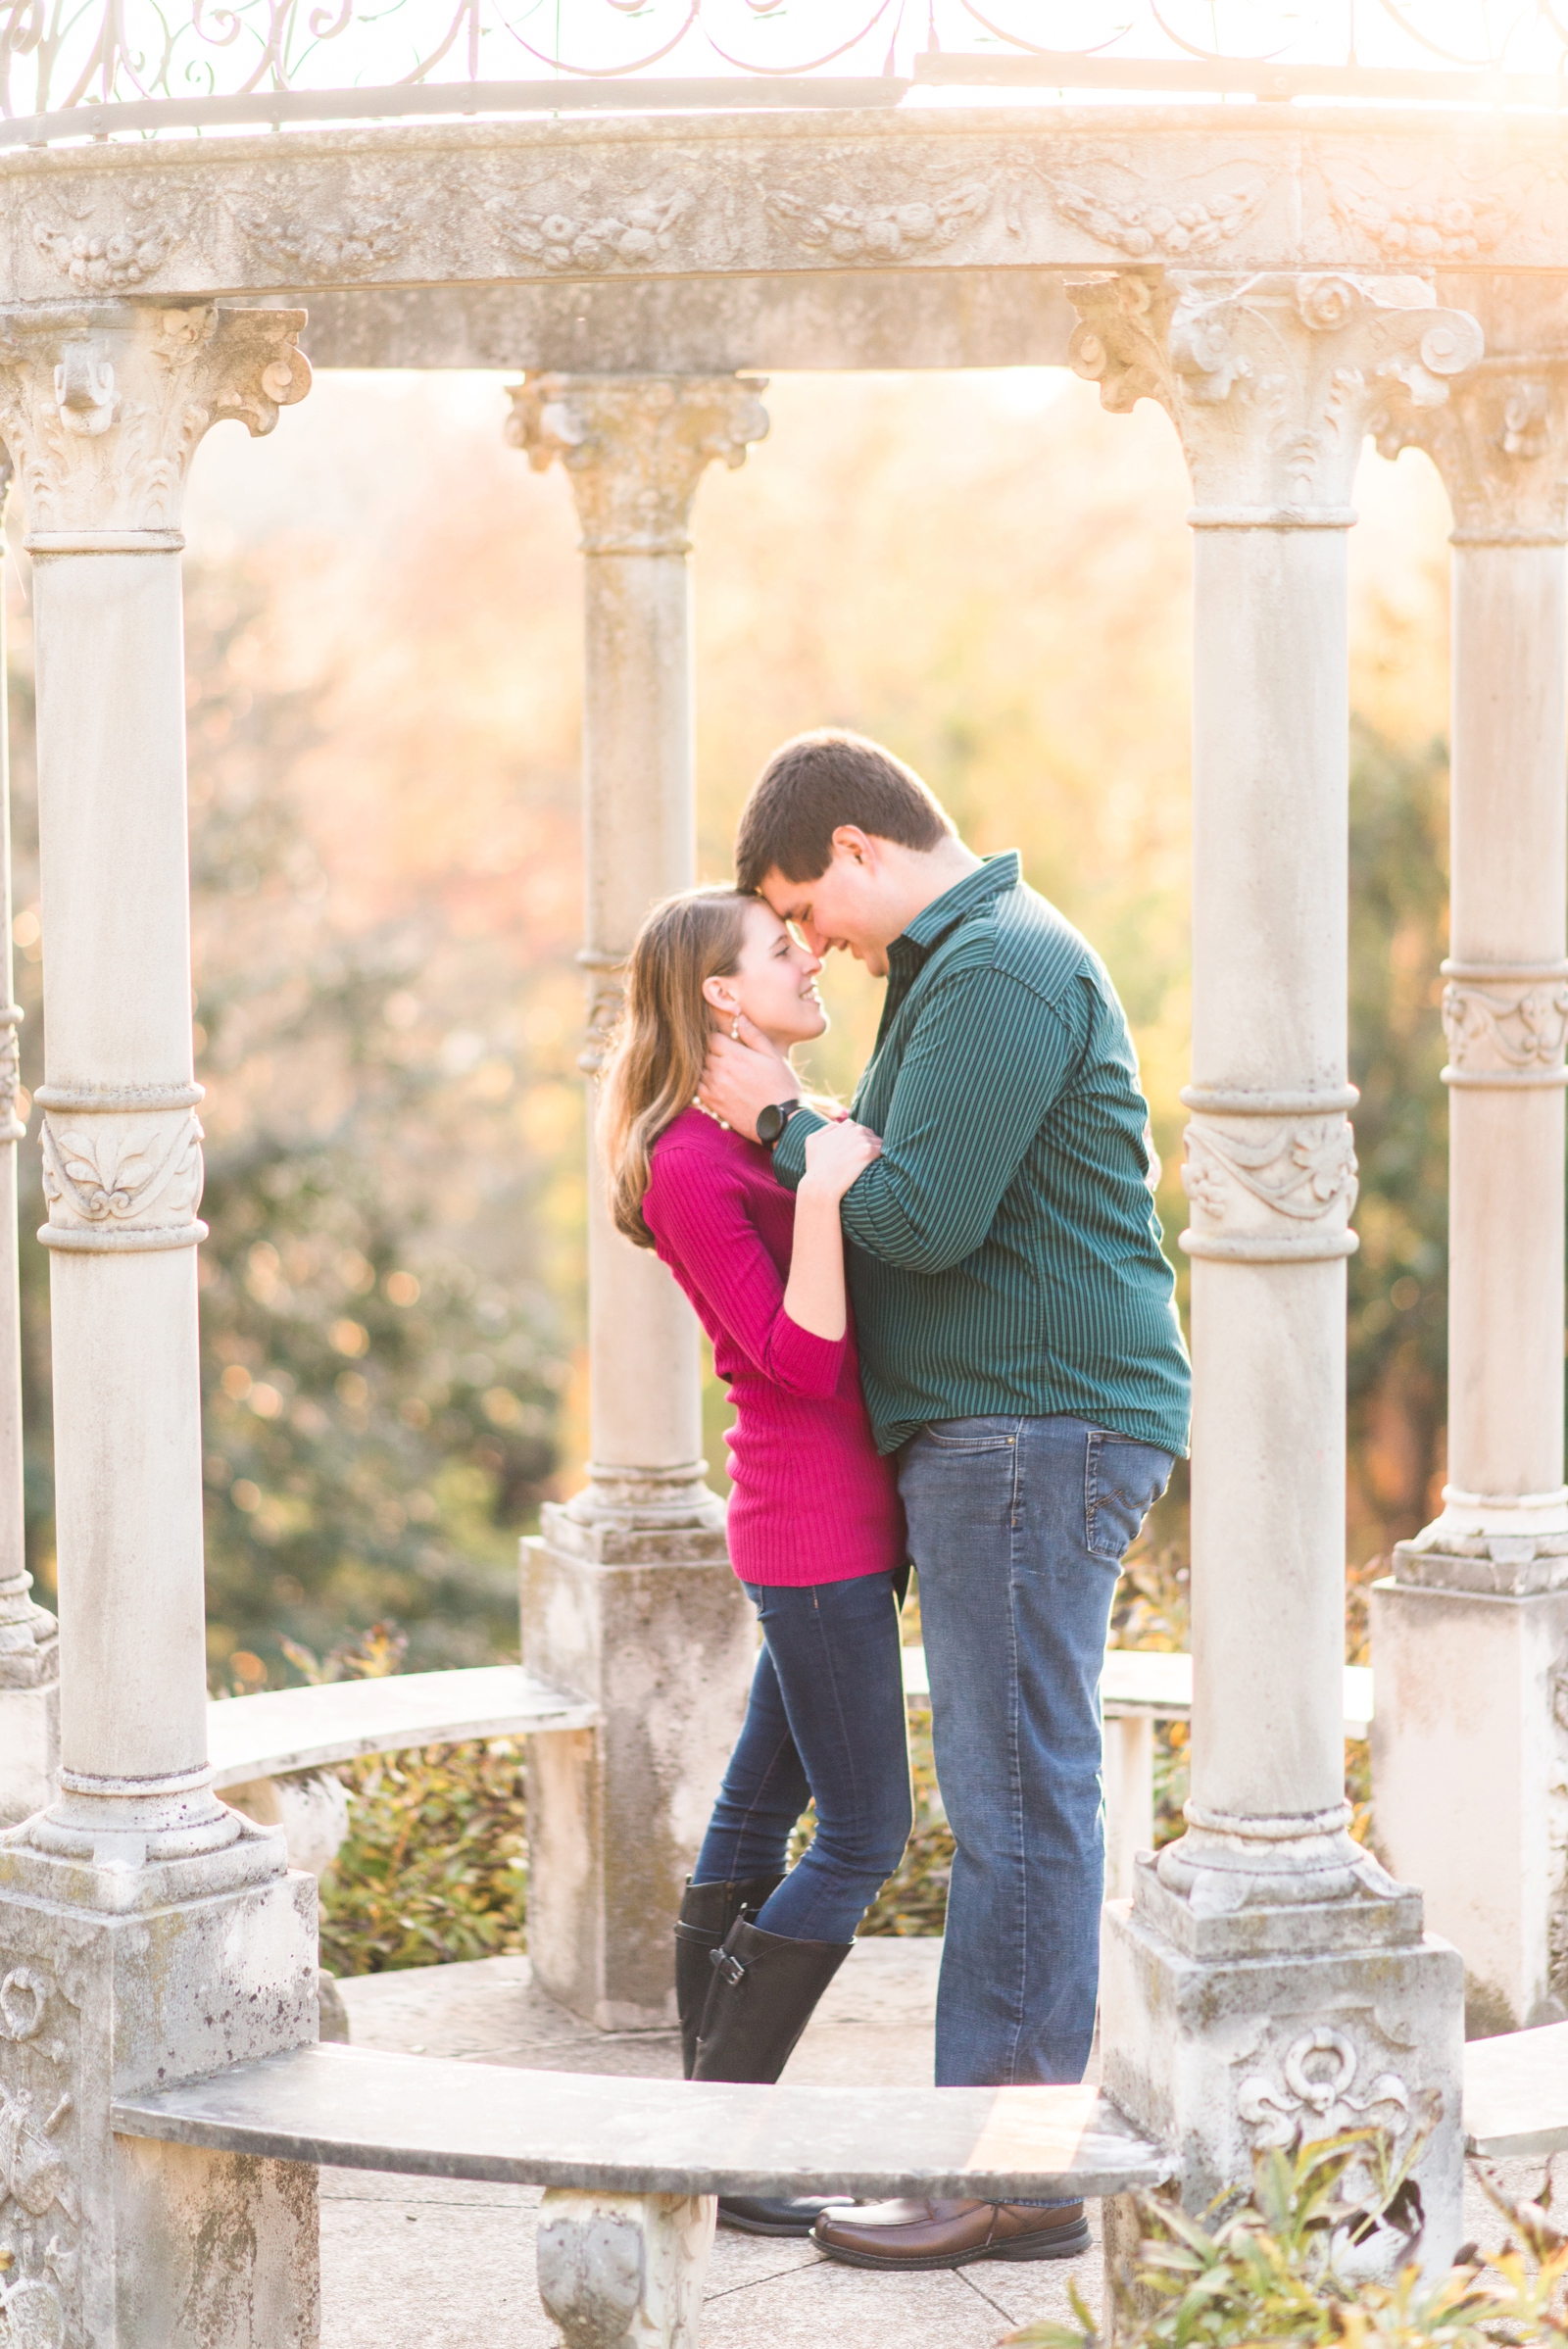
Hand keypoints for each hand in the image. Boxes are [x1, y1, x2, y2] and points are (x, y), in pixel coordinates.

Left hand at [699, 1014, 795, 1141]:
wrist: (783, 1121)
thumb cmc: (782, 1086)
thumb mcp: (773, 1056)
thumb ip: (754, 1036)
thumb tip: (739, 1018)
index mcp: (735, 1055)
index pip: (712, 1038)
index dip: (719, 1040)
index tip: (727, 1044)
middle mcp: (721, 1070)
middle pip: (705, 1054)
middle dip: (714, 1054)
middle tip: (727, 1059)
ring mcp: (715, 1088)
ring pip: (700, 1071)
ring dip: (708, 1069)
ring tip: (724, 1073)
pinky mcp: (713, 1104)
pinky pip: (698, 1089)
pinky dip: (704, 1085)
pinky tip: (717, 1086)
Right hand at [800, 1119, 881, 1201]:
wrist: (821, 1184)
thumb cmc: (816, 1166)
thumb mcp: (813, 1140)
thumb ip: (827, 1129)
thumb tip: (839, 1126)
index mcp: (844, 1125)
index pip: (858, 1130)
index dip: (857, 1144)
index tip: (854, 1155)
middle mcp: (854, 1128)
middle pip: (869, 1135)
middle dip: (867, 1146)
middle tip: (860, 1162)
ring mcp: (862, 1138)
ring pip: (877, 1143)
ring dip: (875, 1153)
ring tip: (867, 1167)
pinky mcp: (870, 1150)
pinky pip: (883, 1151)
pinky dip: (881, 1159)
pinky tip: (876, 1168)